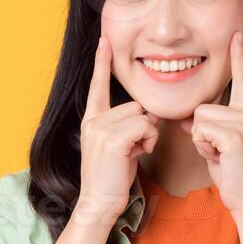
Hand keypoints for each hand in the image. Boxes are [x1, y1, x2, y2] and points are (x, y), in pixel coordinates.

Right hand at [77, 36, 158, 226]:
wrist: (99, 202)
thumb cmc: (113, 177)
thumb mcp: (120, 146)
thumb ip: (129, 126)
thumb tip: (150, 114)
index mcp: (92, 119)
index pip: (98, 86)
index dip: (102, 63)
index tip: (104, 40)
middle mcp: (93, 120)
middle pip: (135, 105)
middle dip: (144, 126)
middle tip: (133, 149)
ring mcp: (100, 128)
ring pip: (143, 116)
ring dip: (148, 135)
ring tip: (133, 154)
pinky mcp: (112, 138)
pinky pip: (145, 126)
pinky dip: (148, 141)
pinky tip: (136, 155)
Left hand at [179, 29, 242, 219]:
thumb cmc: (232, 173)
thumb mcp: (215, 145)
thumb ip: (205, 127)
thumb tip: (187, 119)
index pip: (241, 79)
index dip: (238, 56)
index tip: (237, 34)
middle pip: (201, 107)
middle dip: (200, 132)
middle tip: (218, 151)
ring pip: (198, 119)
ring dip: (200, 141)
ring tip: (219, 154)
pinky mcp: (234, 136)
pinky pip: (199, 131)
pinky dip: (203, 147)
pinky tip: (219, 158)